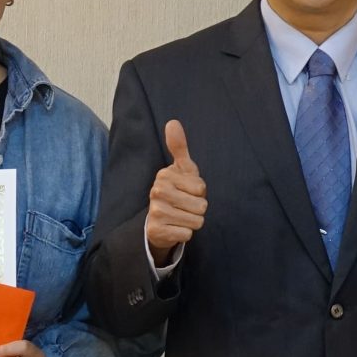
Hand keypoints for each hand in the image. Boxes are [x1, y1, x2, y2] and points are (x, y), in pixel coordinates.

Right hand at [147, 120, 205, 263]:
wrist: (159, 221)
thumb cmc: (177, 190)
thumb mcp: (182, 169)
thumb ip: (179, 147)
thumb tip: (173, 122)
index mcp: (164, 175)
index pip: (201, 188)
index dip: (199, 192)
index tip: (187, 191)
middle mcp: (156, 192)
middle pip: (201, 206)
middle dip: (198, 209)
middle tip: (184, 206)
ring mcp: (155, 212)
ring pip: (196, 221)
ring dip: (192, 221)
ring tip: (181, 216)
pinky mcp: (157, 231)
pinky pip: (188, 234)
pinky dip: (185, 233)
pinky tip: (175, 227)